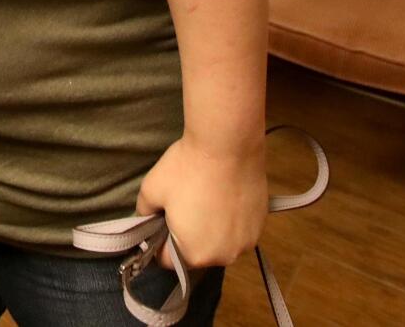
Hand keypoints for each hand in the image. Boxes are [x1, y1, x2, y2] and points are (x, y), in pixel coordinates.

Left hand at [136, 130, 267, 269]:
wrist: (228, 144)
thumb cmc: (187, 169)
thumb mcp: (151, 190)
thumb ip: (144, 213)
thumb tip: (146, 220)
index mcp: (195, 255)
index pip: (168, 260)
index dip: (158, 240)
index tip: (160, 220)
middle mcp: (224, 256)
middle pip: (196, 253)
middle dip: (185, 236)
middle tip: (182, 206)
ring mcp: (246, 242)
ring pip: (219, 242)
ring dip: (210, 230)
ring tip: (205, 200)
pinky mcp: (261, 225)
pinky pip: (237, 231)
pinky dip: (229, 221)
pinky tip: (224, 198)